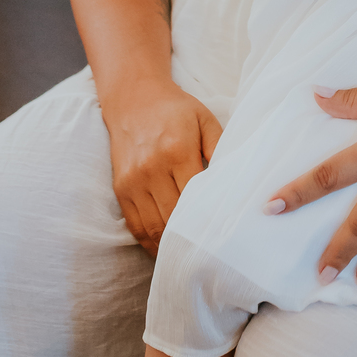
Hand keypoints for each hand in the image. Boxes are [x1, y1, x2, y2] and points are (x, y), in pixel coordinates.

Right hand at [101, 80, 223, 255]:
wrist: (134, 98)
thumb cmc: (176, 110)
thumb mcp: (205, 120)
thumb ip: (221, 148)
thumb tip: (236, 179)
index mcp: (177, 151)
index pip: (196, 196)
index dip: (210, 219)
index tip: (225, 236)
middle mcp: (152, 169)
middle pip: (174, 216)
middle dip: (192, 238)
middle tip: (212, 256)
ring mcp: (133, 181)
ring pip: (153, 226)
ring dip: (170, 246)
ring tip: (190, 258)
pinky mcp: (120, 188)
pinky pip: (135, 224)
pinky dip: (149, 241)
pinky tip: (165, 249)